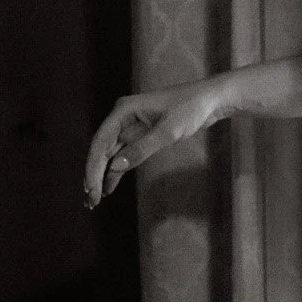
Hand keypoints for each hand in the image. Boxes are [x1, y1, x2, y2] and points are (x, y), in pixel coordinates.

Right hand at [83, 79, 226, 208]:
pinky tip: (110, 187)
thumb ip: (142, 149)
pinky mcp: (142, 135)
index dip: (93, 167)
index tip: (91, 189)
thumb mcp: (168, 131)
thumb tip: (115, 167)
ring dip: (103, 175)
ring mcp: (131, 126)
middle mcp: (123, 117)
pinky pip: (124, 155)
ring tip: (96, 199)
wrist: (210, 100)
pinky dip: (117, 171)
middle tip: (91, 201)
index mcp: (124, 110)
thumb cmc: (190, 109)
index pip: (100, 142)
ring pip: (111, 155)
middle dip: (95, 175)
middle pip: (102, 150)